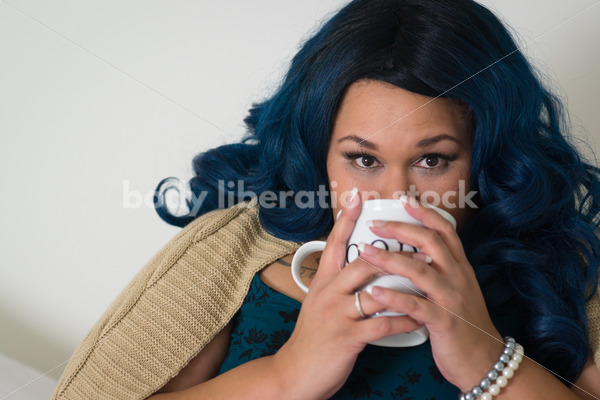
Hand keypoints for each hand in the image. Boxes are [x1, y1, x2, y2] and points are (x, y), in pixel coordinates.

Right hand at [274, 190, 422, 399]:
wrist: (296, 372)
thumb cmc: (313, 337)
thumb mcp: (319, 303)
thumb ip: (337, 285)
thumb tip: (360, 269)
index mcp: (323, 282)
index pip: (334, 243)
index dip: (345, 219)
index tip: (358, 197)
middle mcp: (328, 293)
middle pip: (362, 262)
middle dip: (394, 253)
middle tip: (420, 245)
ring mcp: (337, 314)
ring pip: (376, 292)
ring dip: (407, 286)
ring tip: (429, 280)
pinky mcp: (347, 337)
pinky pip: (382, 324)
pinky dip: (404, 321)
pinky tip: (419, 320)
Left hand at [359, 197, 503, 391]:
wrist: (484, 361)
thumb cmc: (462, 324)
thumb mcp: (456, 291)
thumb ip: (438, 271)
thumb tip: (411, 253)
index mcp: (460, 268)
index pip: (444, 231)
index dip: (424, 213)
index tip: (403, 199)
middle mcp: (458, 278)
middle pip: (431, 243)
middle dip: (401, 229)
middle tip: (374, 224)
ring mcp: (452, 299)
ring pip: (420, 271)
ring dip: (389, 259)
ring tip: (364, 252)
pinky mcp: (444, 322)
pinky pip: (416, 306)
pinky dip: (394, 297)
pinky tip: (374, 292)